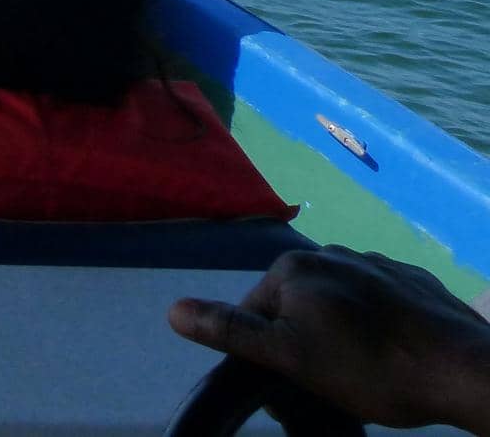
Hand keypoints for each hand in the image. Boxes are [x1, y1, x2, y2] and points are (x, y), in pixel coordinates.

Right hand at [169, 245, 489, 432]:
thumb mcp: (290, 357)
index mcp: (293, 267)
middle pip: (297, 302)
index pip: (256, 309)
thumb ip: (231, 331)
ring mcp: (376, 262)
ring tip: (367, 370)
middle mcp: (330, 252)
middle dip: (304, 337)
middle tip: (329, 380)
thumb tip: (172, 309)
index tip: (292, 381)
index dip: (267, 350)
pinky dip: (378, 323)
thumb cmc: (369, 367)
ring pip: (338, 300)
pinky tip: (396, 351)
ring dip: (341, 329)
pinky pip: (379, 300)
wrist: (462, 368)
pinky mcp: (414, 280)